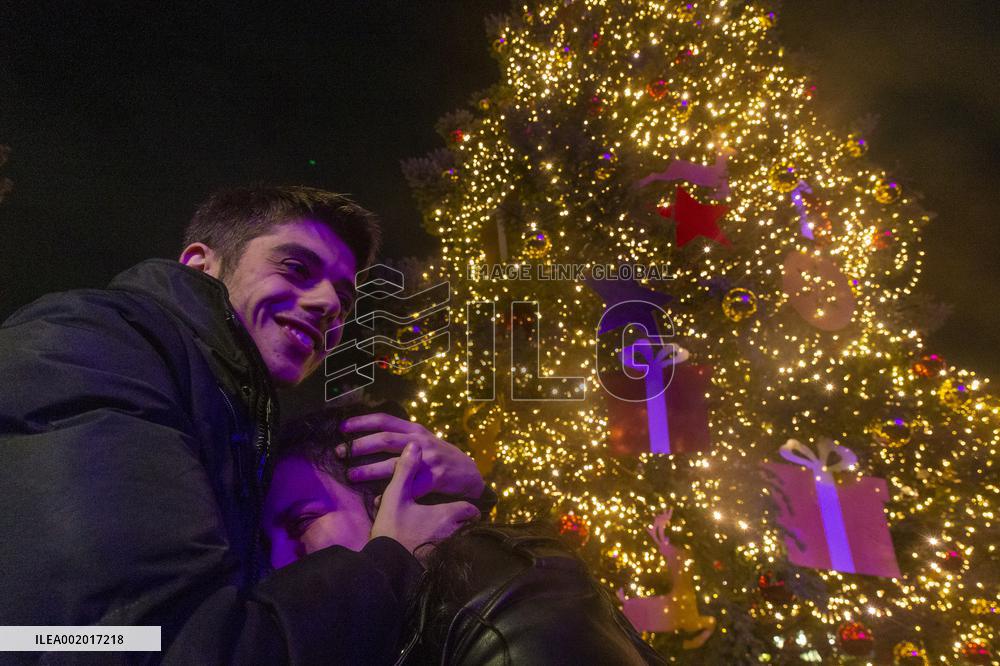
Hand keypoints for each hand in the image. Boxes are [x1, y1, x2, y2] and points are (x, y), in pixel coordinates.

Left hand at [338, 412, 485, 499]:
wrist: (470, 474)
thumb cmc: (441, 456)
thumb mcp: (425, 440)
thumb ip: (403, 437)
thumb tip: (371, 437)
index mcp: (415, 430)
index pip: (385, 420)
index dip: (362, 422)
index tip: (342, 427)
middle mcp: (420, 441)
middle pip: (385, 440)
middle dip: (359, 446)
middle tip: (340, 453)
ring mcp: (429, 460)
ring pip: (393, 464)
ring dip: (369, 470)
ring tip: (352, 475)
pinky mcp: (435, 479)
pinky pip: (408, 488)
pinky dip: (390, 496)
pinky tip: (376, 502)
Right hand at [370, 444, 479, 559]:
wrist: (388, 569)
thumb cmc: (393, 531)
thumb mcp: (395, 497)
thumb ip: (405, 471)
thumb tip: (413, 445)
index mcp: (447, 515)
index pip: (469, 509)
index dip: (467, 507)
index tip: (462, 506)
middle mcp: (453, 533)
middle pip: (467, 527)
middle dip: (462, 523)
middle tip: (451, 520)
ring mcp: (446, 551)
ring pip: (458, 542)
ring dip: (453, 537)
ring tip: (440, 535)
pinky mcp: (437, 566)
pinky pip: (448, 556)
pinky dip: (443, 551)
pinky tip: (429, 549)